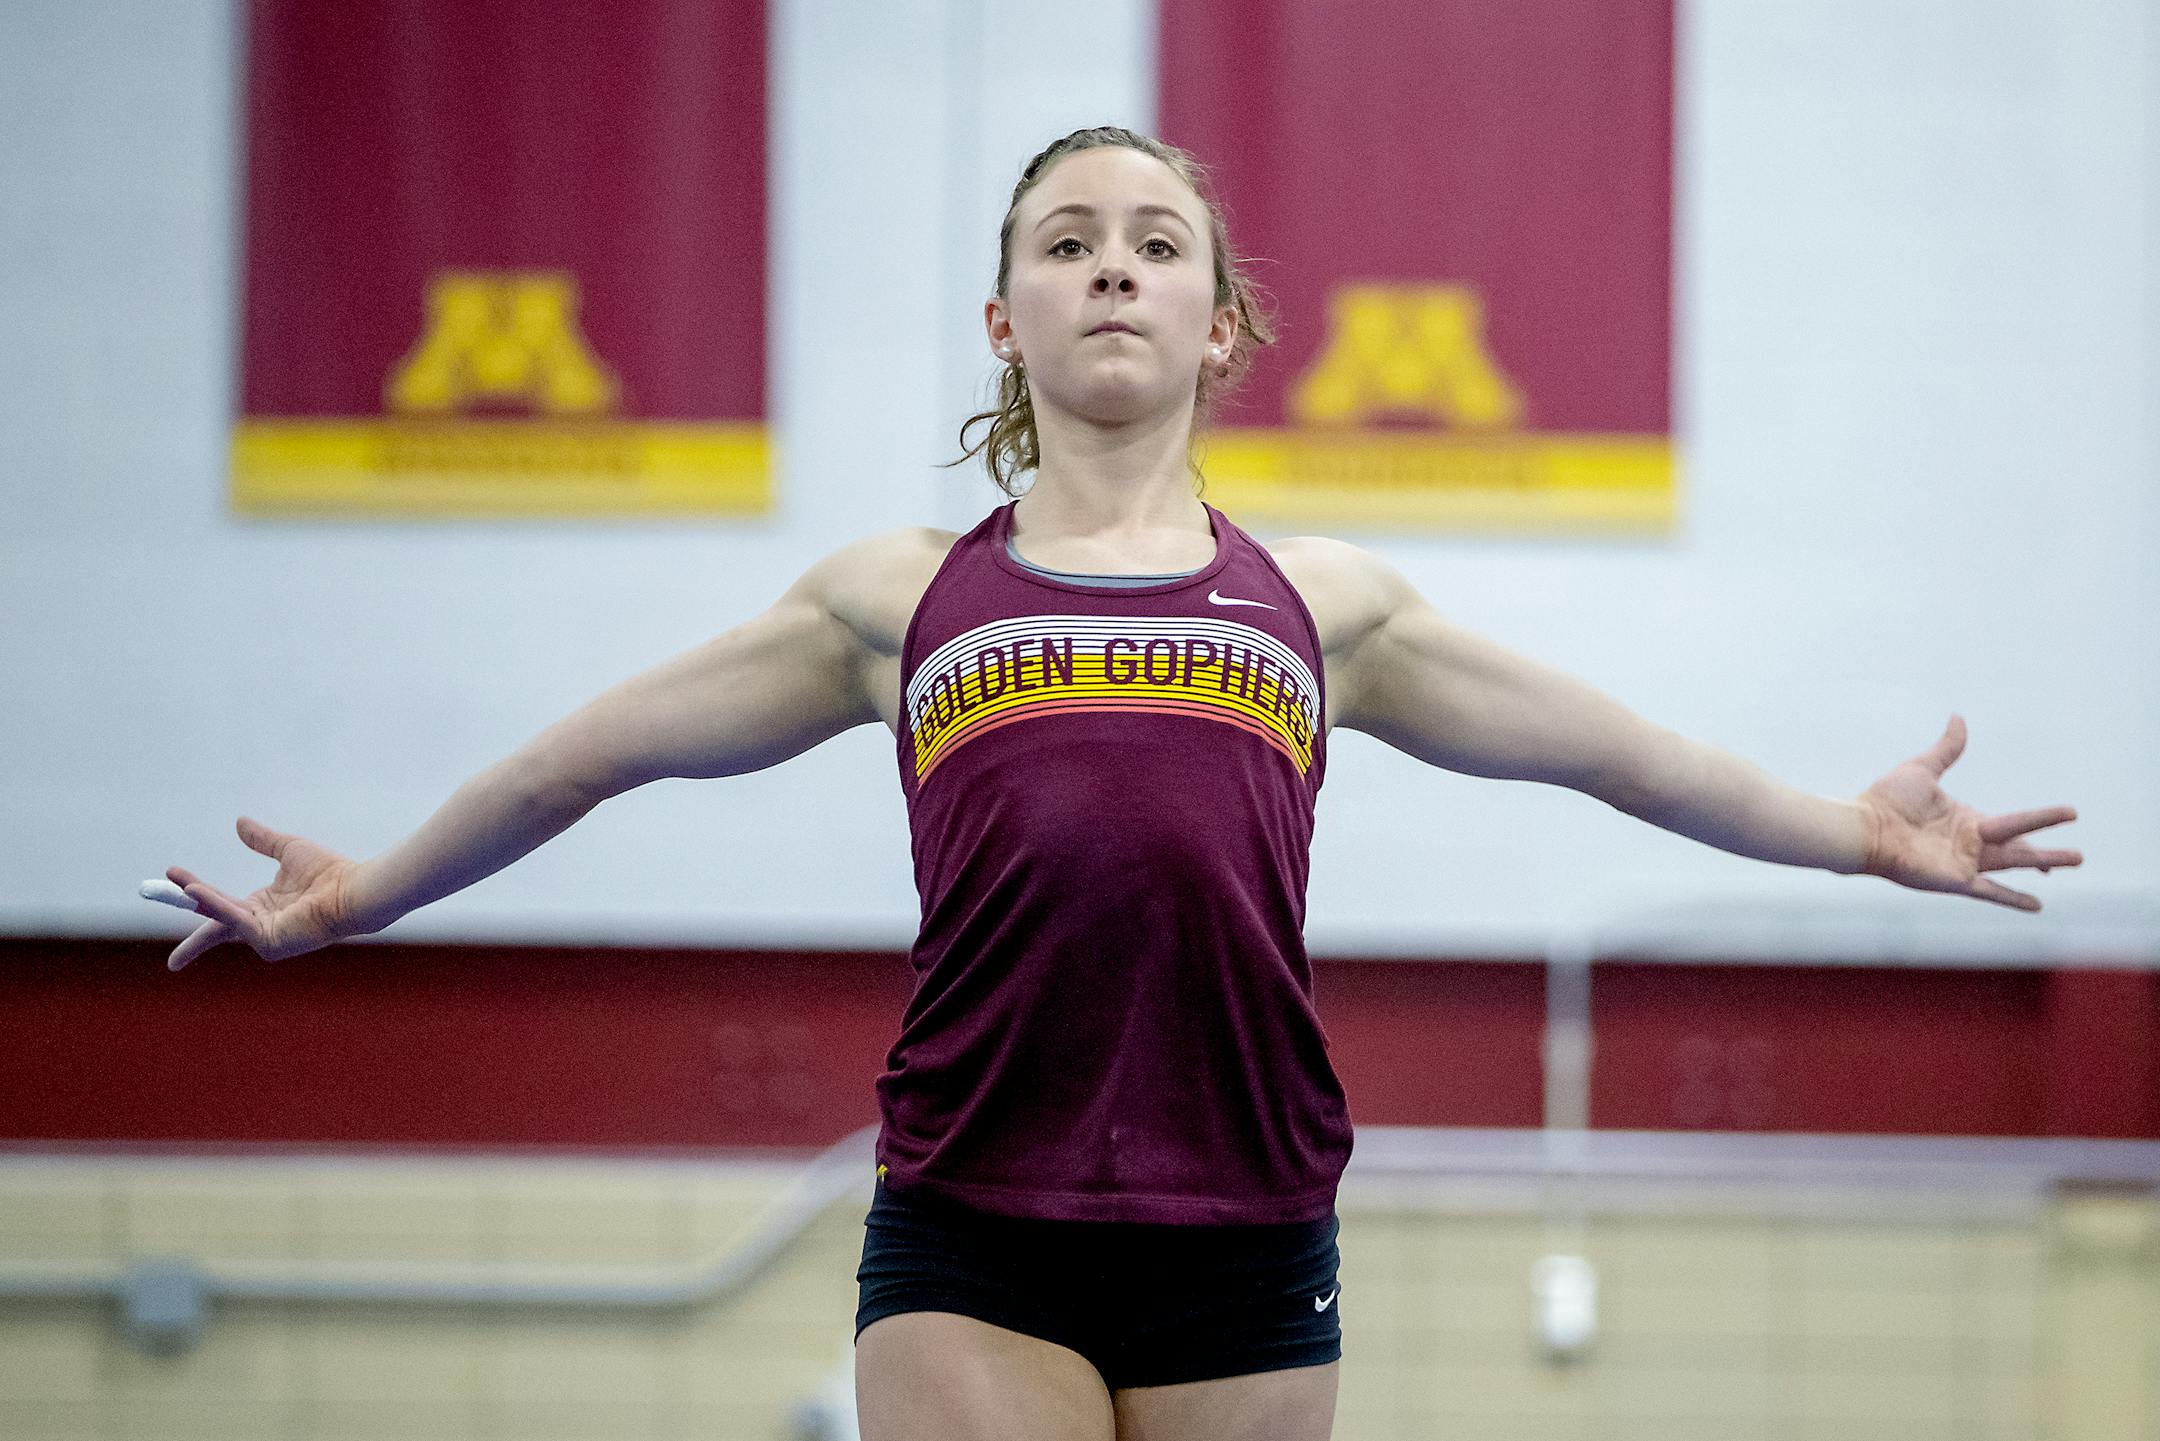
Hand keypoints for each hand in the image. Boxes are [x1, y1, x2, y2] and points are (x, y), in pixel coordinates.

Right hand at [163, 816, 360, 969]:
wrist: (352, 889)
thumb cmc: (329, 873)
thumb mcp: (288, 849)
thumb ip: (262, 840)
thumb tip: (239, 822)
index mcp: (262, 907)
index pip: (219, 903)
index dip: (194, 891)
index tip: (171, 874)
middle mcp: (259, 925)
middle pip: (212, 916)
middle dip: (186, 902)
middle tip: (154, 887)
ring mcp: (262, 937)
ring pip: (221, 917)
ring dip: (199, 902)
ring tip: (178, 885)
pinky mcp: (267, 942)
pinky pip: (235, 921)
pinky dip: (216, 907)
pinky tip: (197, 892)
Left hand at [1857, 715, 2080, 911]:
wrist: (1865, 826)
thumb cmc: (1886, 799)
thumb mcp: (1923, 768)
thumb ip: (1947, 749)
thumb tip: (1958, 718)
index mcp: (1966, 820)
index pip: (2012, 824)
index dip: (2039, 822)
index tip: (2068, 815)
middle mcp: (1970, 844)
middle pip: (2019, 847)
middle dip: (2048, 853)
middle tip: (2080, 856)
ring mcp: (1964, 863)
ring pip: (2014, 865)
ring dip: (2044, 864)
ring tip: (2074, 861)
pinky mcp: (1955, 880)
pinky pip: (1990, 892)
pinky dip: (2013, 898)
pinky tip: (2037, 906)